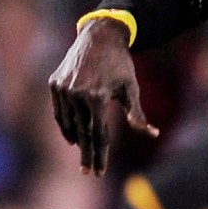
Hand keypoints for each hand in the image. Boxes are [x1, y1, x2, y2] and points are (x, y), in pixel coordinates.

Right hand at [48, 18, 158, 175]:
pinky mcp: (54, 84)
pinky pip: (59, 113)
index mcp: (96, 96)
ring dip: (77, 141)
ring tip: (84, 153)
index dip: (100, 156)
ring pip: (69, 125)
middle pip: (82, 134)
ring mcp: (63, 89)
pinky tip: (73, 136)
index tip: (100, 173)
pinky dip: (66, 126)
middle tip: (89, 172)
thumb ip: (138, 114)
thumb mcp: (131, 88)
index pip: (98, 134)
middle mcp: (77, 94)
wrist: (99, 36)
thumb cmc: (120, 63)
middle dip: (87, 155)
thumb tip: (153, 134)